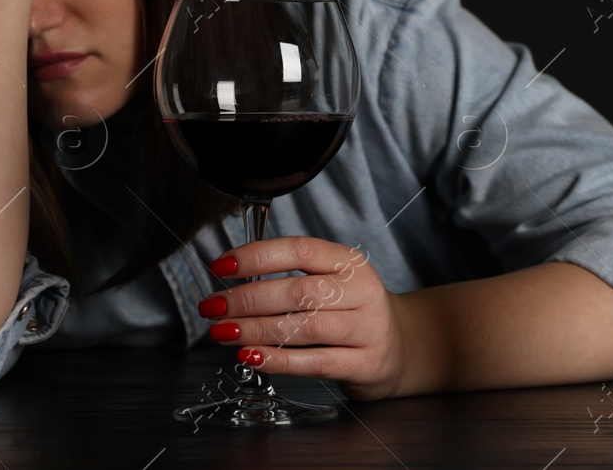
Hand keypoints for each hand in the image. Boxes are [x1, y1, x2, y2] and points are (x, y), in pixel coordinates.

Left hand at [197, 236, 409, 400]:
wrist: (400, 347)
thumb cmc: (352, 311)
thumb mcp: (332, 281)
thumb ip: (290, 277)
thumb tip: (232, 280)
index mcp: (349, 262)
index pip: (299, 250)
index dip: (257, 256)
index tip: (222, 266)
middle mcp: (362, 291)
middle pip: (298, 291)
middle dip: (247, 299)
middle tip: (213, 307)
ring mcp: (367, 328)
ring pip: (304, 328)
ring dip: (256, 330)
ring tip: (223, 332)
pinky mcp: (366, 363)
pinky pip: (315, 362)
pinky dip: (278, 360)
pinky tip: (251, 357)